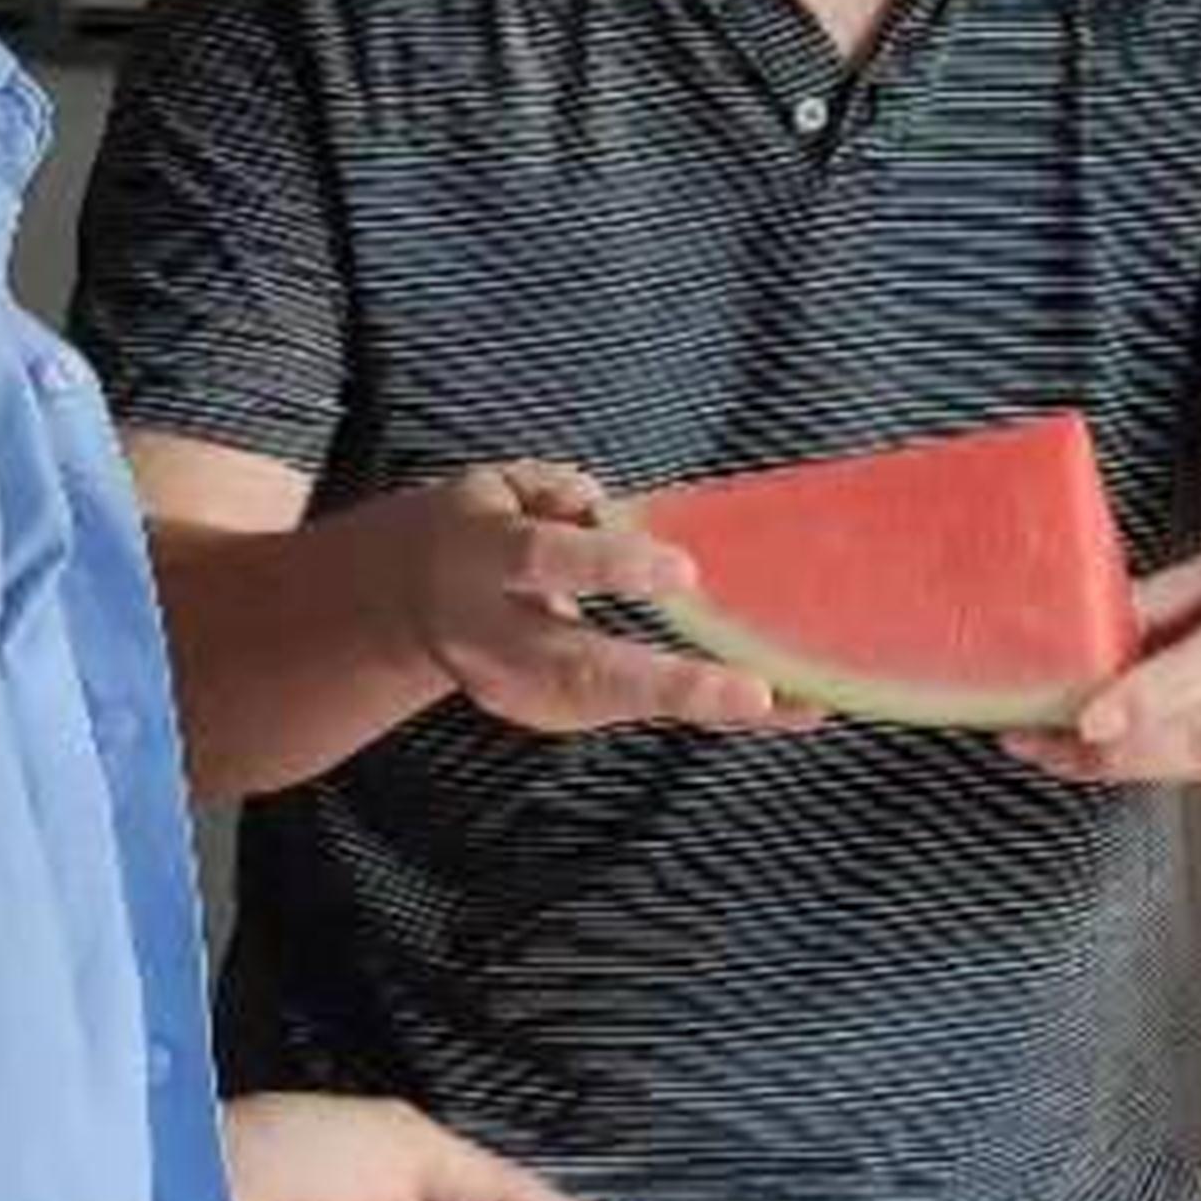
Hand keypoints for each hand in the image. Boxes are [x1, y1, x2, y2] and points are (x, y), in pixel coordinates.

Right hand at [337, 464, 770, 741]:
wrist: (401, 605)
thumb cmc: (476, 529)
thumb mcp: (498, 486)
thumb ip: (553, 494)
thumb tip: (612, 517)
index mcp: (476, 559)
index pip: (542, 562)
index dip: (608, 567)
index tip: (682, 573)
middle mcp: (493, 638)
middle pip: (581, 669)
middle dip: (669, 686)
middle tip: (756, 694)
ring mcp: (517, 688)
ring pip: (613, 705)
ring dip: (704, 706)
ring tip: (799, 704)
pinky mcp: (546, 714)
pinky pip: (628, 709)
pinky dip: (697, 707)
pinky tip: (778, 706)